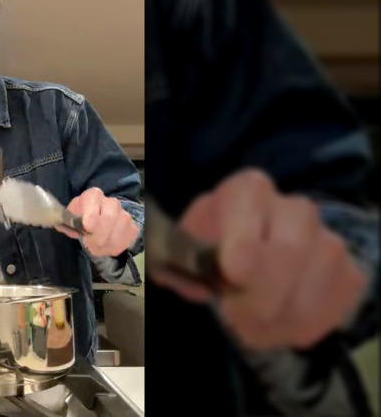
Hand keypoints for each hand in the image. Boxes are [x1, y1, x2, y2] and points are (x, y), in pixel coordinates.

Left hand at [57, 187, 139, 256]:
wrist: (102, 220)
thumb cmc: (82, 219)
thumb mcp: (70, 217)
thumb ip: (65, 221)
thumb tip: (61, 225)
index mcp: (93, 195)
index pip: (94, 201)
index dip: (91, 215)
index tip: (87, 227)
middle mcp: (111, 202)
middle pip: (109, 218)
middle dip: (98, 235)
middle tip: (89, 244)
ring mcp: (124, 214)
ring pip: (118, 231)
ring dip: (105, 244)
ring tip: (95, 248)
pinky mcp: (132, 227)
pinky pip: (125, 240)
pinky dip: (114, 248)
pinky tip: (106, 247)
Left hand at [150, 169, 367, 349]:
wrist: (249, 259)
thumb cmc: (209, 250)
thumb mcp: (180, 247)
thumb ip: (174, 258)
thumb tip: (186, 278)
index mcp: (246, 191)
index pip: (251, 201)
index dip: (244, 239)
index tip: (233, 274)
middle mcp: (294, 207)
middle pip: (291, 247)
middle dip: (262, 292)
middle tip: (235, 319)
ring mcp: (327, 239)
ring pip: (319, 276)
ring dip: (282, 316)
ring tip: (250, 330)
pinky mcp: (348, 273)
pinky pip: (337, 302)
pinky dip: (305, 326)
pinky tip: (278, 329)